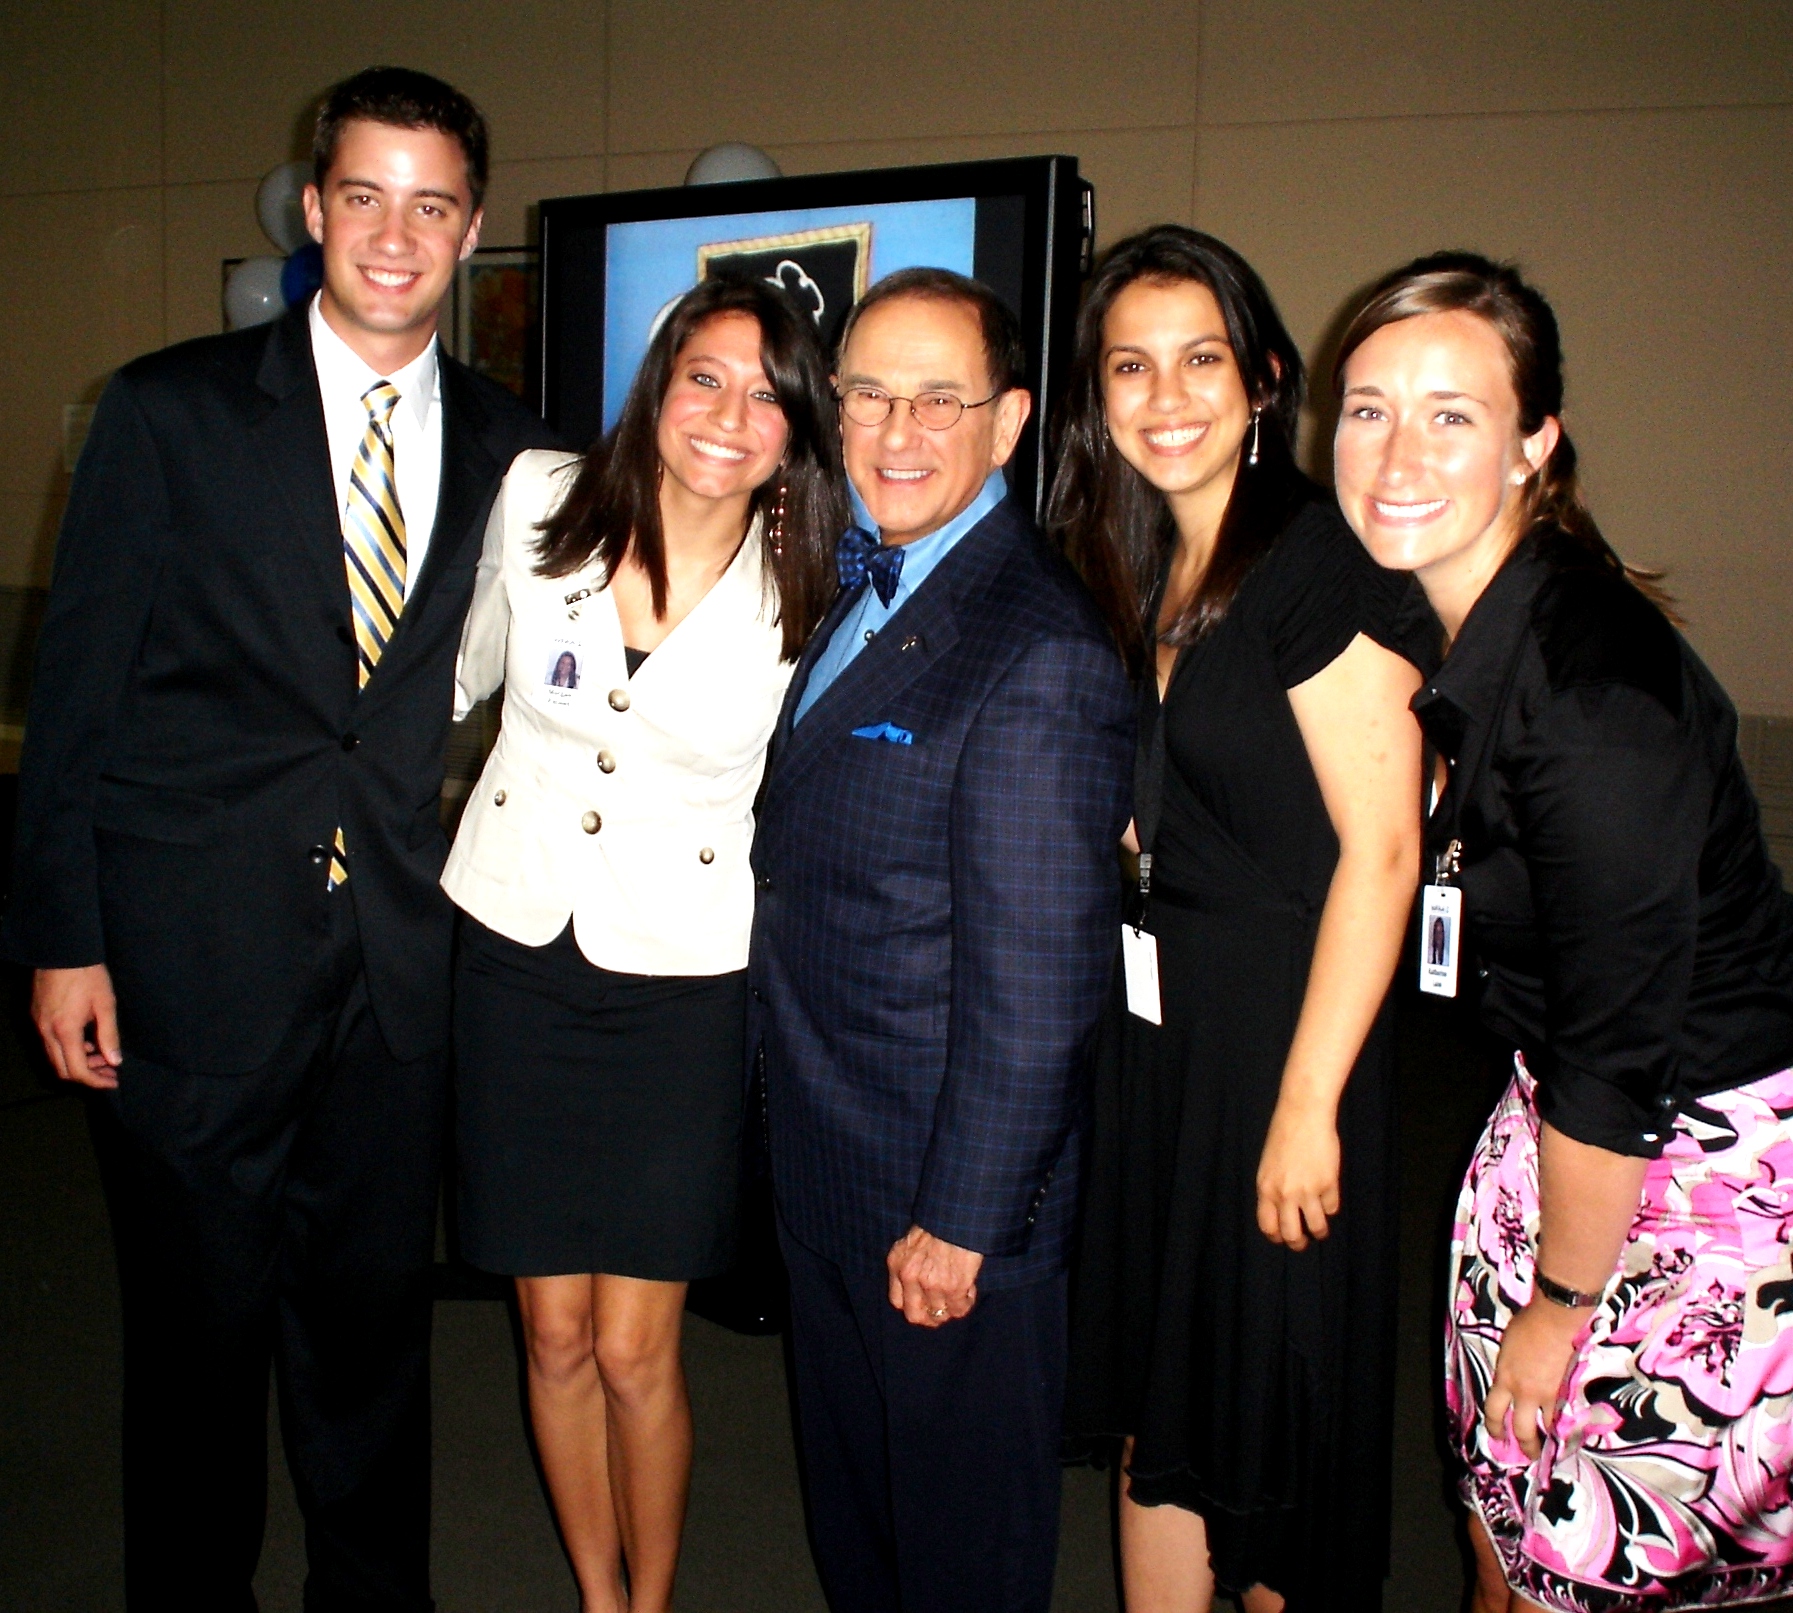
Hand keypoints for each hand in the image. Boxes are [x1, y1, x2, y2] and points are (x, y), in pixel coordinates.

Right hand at [32, 964, 122, 1088]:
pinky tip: (87, 1043)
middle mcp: (47, 1032)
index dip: (96, 1081)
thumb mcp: (105, 1004)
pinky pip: (50, 1044)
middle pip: (63, 1069)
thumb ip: (109, 1035)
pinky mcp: (38, 1017)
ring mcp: (39, 1025)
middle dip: (87, 1075)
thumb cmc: (88, 975)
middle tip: (110, 1073)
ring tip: (103, 1058)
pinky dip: (68, 1050)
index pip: (77, 1070)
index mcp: (65, 1031)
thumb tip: (115, 1061)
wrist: (63, 952)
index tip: (113, 1081)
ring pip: (55, 1057)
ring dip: (78, 1063)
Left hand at [886, 1225, 982, 1327]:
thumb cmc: (938, 1222)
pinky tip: (970, 1290)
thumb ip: (909, 1264)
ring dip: (952, 1307)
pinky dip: (966, 1303)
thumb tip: (920, 1287)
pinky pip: (960, 1309)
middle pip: (915, 1316)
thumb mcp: (911, 1241)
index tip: (924, 1305)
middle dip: (930, 1318)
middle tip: (942, 1311)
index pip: (897, 1301)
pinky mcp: (954, 1287)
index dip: (913, 1306)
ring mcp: (932, 1284)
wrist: (958, 1213)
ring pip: (940, 1314)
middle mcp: (911, 1277)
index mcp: (897, 1264)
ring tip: (960, 1293)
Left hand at [1255, 1099, 1339, 1249]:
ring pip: (1317, 1227)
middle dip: (1298, 1243)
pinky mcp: (1328, 1184)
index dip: (1276, 1237)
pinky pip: (1332, 1208)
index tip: (1283, 1238)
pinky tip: (1327, 1195)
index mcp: (1265, 1188)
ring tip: (1320, 1229)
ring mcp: (1307, 1190)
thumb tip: (1282, 1213)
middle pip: (1291, 1234)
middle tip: (1303, 1242)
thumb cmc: (1284, 1136)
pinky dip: (1330, 1205)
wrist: (1303, 1115)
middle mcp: (1285, 1193)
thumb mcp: (1269, 1165)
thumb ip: (1273, 1189)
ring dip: (1319, 1231)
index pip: (1267, 1226)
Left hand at [1483, 1297, 1587, 1460]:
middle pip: (1521, 1428)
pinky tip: (1571, 1434)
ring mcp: (1548, 1395)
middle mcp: (1523, 1392)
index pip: (1493, 1410)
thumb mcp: (1508, 1348)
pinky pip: (1567, 1415)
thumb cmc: (1528, 1325)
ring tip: (1553, 1450)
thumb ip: (1509, 1367)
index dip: (1494, 1426)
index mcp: (1504, 1378)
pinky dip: (1568, 1426)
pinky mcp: (1568, 1392)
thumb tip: (1512, 1378)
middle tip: (1527, 1454)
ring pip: (1547, 1427)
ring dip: (1550, 1441)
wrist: (1554, 1320)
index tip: (1497, 1436)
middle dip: (1524, 1445)